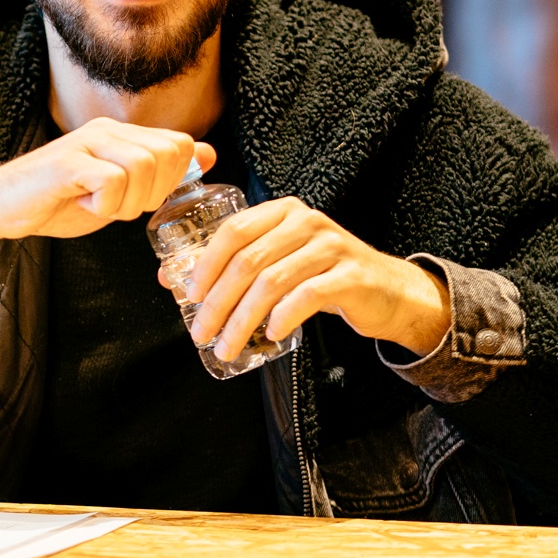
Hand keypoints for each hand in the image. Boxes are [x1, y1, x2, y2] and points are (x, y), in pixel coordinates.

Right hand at [0, 119, 217, 265]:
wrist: (0, 207)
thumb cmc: (56, 201)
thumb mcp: (118, 191)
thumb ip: (157, 174)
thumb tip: (207, 153)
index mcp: (120, 134)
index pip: (180, 144)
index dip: (172, 181)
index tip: (140, 200)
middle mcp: (106, 129)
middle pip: (169, 153)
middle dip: (154, 192)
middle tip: (119, 205)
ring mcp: (87, 142)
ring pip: (144, 166)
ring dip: (129, 202)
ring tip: (99, 205)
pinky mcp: (68, 162)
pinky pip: (112, 181)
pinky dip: (105, 205)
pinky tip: (84, 204)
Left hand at [168, 198, 450, 360]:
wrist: (387, 291)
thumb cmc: (323, 276)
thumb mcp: (281, 261)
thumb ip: (238, 264)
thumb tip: (169, 280)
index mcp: (283, 211)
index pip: (233, 231)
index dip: (205, 264)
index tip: (187, 296)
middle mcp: (306, 221)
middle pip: (248, 261)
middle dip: (218, 301)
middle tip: (201, 332)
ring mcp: (331, 246)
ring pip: (272, 282)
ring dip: (243, 320)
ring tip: (227, 346)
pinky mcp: (351, 275)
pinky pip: (308, 296)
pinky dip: (283, 316)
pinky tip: (271, 334)